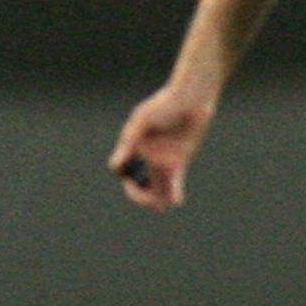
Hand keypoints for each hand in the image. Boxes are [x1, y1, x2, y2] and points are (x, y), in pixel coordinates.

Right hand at [108, 87, 213, 212]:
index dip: (123, 176)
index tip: (128, 173)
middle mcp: (146, 156)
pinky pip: (174, 183)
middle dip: (139, 196)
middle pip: (138, 186)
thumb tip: (114, 167)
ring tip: (159, 205)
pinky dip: (173, 194)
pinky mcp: (178, 161)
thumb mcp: (142, 121)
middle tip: (147, 198)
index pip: (122, 171)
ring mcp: (162, 160)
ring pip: (155, 189)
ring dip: (155, 200)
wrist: (191, 99)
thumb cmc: (164, 105)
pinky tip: (175, 201)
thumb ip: (128, 143)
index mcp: (133, 147)